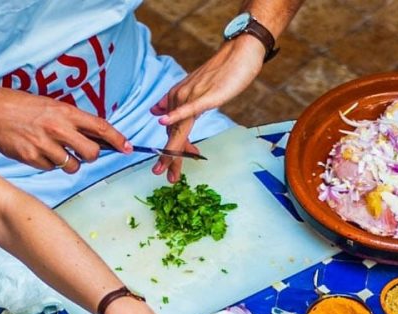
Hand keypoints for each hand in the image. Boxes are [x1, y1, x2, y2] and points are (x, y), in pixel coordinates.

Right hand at [0, 88, 128, 171]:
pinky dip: (48, 163)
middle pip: (91, 153)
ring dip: (68, 162)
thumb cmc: (22, 107)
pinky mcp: (32, 158)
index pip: (100, 127)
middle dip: (90, 156)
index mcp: (65, 112)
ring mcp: (45, 144)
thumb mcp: (51, 106)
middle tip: (81, 153)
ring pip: (72, 166)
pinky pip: (51, 168)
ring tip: (53, 150)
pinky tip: (37, 150)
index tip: (128, 147)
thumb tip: (96, 136)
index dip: (117, 139)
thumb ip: (72, 121)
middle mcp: (58, 128)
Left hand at [150, 37, 262, 182]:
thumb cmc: (225, 73)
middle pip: (173, 134)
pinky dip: (175, 117)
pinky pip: (188, 110)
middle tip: (167, 178)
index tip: (172, 168)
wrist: (240, 52)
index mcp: (178, 98)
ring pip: (179, 129)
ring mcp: (191, 96)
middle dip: (169, 158)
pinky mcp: (205, 95)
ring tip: (168, 171)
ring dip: (173, 152)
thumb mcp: (199, 91)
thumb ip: (179, 103)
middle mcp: (179, 97)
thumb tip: (157, 113)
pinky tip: (163, 123)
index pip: (172, 130)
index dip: (172, 151)